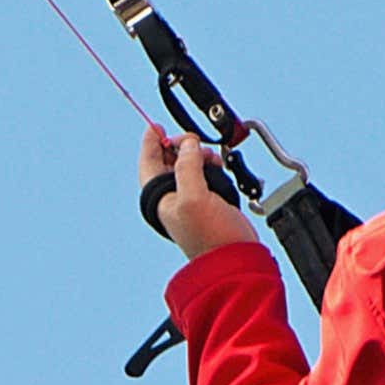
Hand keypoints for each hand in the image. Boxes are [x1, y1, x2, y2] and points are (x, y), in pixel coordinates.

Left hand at [140, 128, 253, 257]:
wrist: (236, 257)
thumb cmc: (211, 236)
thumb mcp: (194, 197)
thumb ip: (188, 167)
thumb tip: (188, 145)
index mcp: (161, 198)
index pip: (149, 164)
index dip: (151, 143)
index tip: (156, 127)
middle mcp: (174, 198)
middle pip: (170, 160)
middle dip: (182, 147)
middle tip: (193, 142)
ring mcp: (192, 198)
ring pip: (190, 165)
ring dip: (199, 155)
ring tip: (210, 157)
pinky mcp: (210, 200)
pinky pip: (206, 173)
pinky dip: (211, 165)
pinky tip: (218, 166)